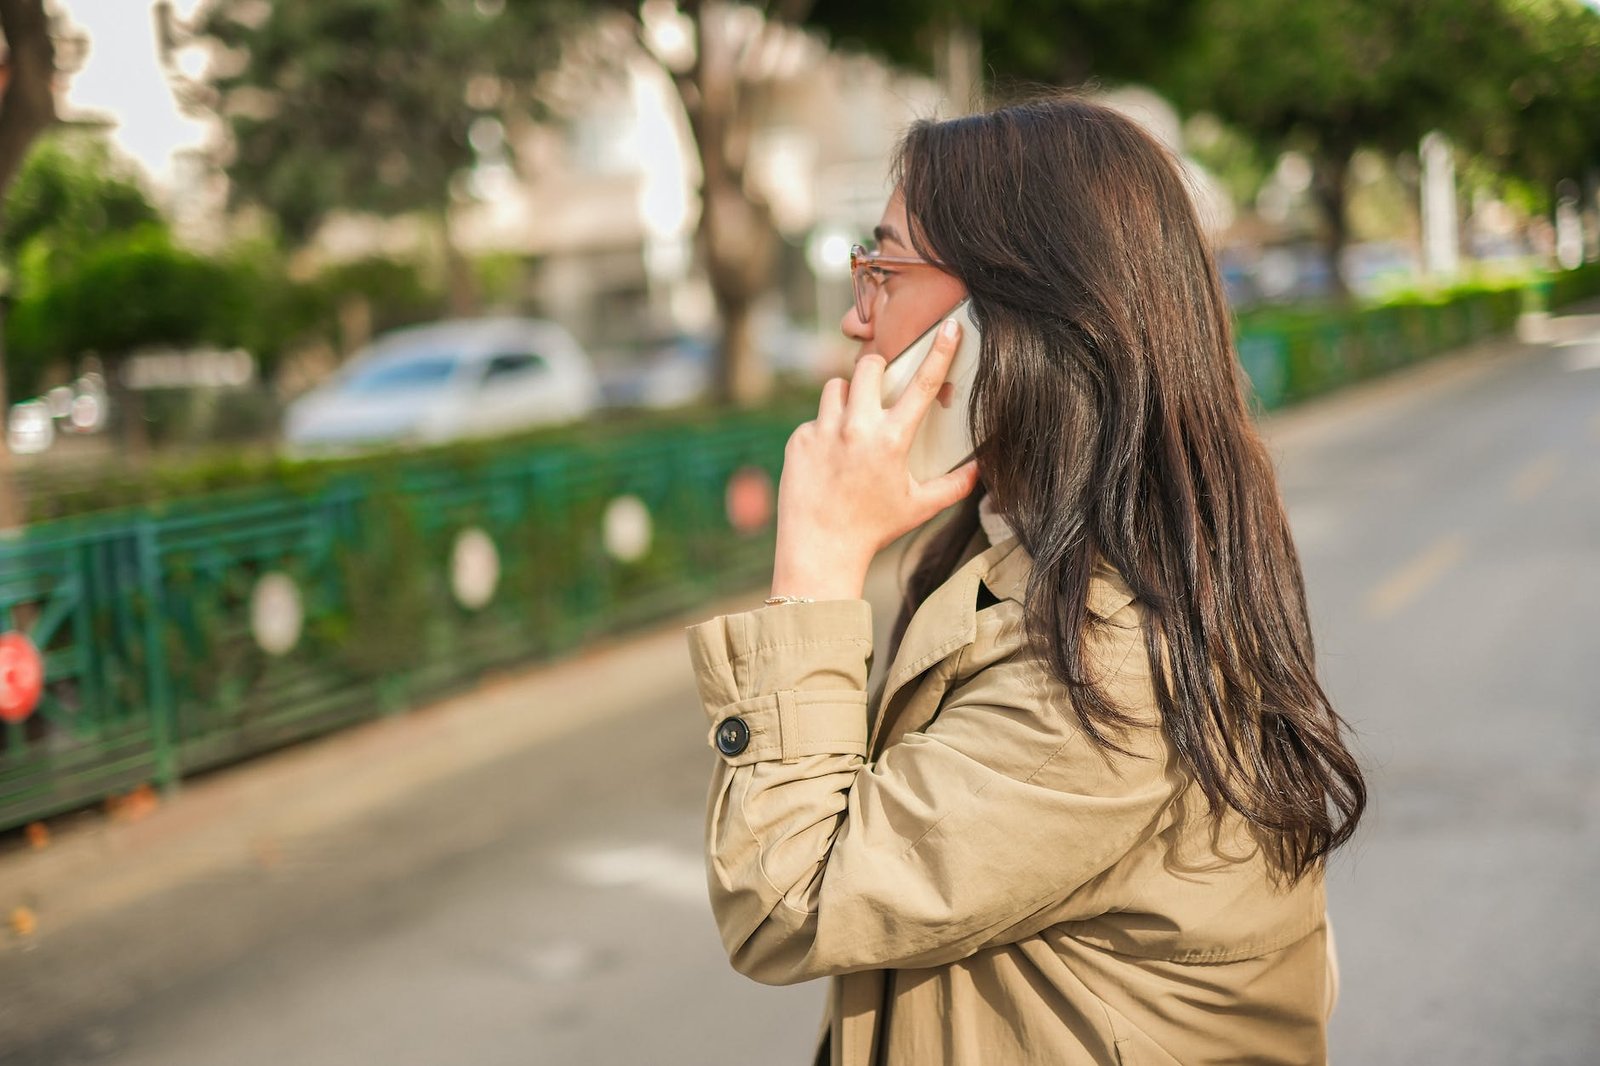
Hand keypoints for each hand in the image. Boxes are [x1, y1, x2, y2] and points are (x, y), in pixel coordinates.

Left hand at [769, 317, 981, 600]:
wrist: (820, 549)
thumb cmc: (874, 528)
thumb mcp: (919, 507)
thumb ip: (954, 486)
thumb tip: (981, 469)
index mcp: (892, 440)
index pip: (923, 385)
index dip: (939, 352)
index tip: (947, 326)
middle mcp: (856, 428)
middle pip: (868, 366)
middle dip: (876, 369)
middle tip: (879, 386)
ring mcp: (823, 432)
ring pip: (835, 387)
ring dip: (847, 397)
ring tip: (852, 426)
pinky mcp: (799, 440)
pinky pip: (815, 420)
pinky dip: (824, 431)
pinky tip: (828, 459)